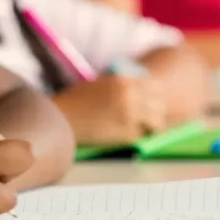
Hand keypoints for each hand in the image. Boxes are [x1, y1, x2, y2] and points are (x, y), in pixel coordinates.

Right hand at [52, 74, 169, 144]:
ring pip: (157, 123)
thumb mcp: (101, 85)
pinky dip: (137, 138)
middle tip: (148, 121)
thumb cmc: (76, 102)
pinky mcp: (126, 134)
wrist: (60, 118)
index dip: (154, 97)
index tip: (150, 104)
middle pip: (160, 105)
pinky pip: (142, 137)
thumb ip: (122, 87)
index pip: (156, 86)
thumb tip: (141, 94)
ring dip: (151, 127)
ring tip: (140, 131)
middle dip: (155, 113)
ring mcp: (131, 115)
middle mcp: (131, 96)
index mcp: (125, 81)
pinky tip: (125, 137)